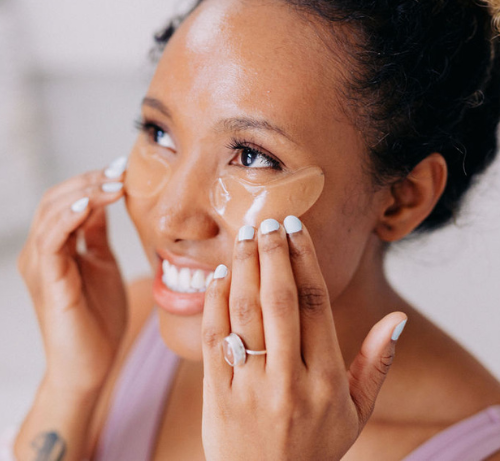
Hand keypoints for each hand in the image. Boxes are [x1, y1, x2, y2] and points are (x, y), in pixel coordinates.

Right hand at [17, 158, 128, 392]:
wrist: (93, 364)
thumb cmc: (98, 317)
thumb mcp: (102, 263)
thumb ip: (96, 234)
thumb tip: (101, 203)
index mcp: (56, 247)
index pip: (67, 200)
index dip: (92, 181)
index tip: (122, 169)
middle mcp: (42, 252)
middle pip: (56, 199)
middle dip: (89, 180)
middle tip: (120, 171)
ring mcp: (41, 266)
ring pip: (51, 213)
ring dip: (83, 193)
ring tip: (113, 183)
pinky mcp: (48, 282)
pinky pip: (52, 241)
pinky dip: (68, 218)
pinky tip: (89, 204)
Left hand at [201, 217, 406, 460]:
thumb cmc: (315, 444)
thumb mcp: (356, 412)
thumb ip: (376, 363)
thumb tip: (396, 319)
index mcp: (327, 380)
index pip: (317, 304)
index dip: (305, 259)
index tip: (296, 227)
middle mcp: (289, 381)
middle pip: (280, 301)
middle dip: (272, 253)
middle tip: (268, 220)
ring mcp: (250, 388)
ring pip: (245, 313)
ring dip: (244, 268)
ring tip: (245, 235)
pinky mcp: (217, 396)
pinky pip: (214, 338)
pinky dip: (214, 301)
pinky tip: (219, 274)